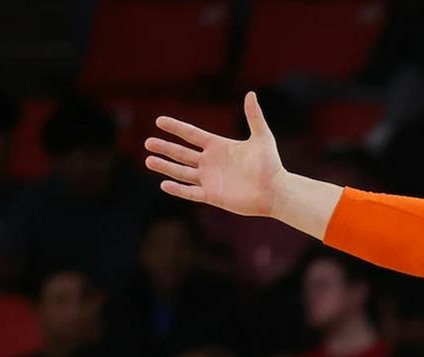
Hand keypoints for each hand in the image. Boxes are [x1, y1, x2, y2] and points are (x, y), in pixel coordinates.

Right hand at [146, 92, 285, 217]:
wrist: (276, 191)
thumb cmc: (271, 165)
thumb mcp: (262, 137)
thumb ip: (254, 116)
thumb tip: (251, 93)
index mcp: (218, 146)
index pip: (191, 134)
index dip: (176, 127)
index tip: (159, 121)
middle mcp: (210, 162)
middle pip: (181, 153)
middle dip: (165, 148)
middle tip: (147, 142)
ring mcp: (210, 179)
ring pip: (182, 172)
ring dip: (165, 166)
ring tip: (149, 160)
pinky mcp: (213, 196)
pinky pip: (191, 192)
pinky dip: (178, 189)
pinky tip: (164, 184)